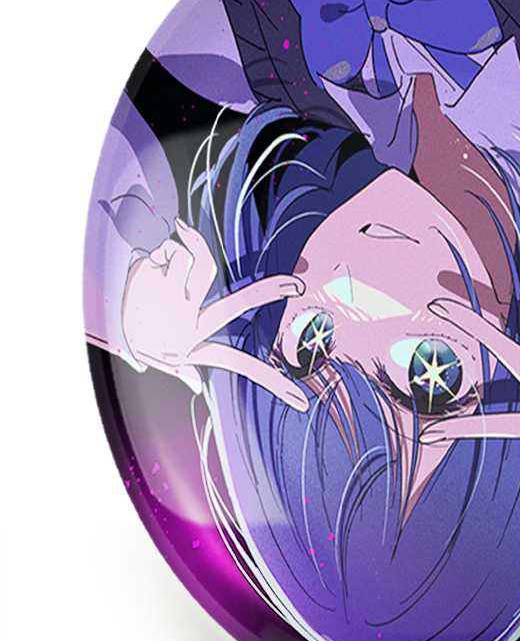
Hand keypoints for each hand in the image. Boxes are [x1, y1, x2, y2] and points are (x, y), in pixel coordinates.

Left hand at [122, 218, 308, 410]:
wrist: (98, 317)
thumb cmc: (135, 335)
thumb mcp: (157, 357)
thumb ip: (183, 370)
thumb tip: (196, 386)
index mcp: (195, 348)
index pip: (240, 365)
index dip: (272, 383)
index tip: (301, 401)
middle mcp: (190, 327)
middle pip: (237, 305)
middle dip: (268, 292)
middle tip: (295, 285)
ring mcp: (174, 303)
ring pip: (203, 263)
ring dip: (191, 244)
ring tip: (178, 239)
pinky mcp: (159, 281)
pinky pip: (176, 252)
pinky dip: (168, 247)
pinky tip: (152, 257)